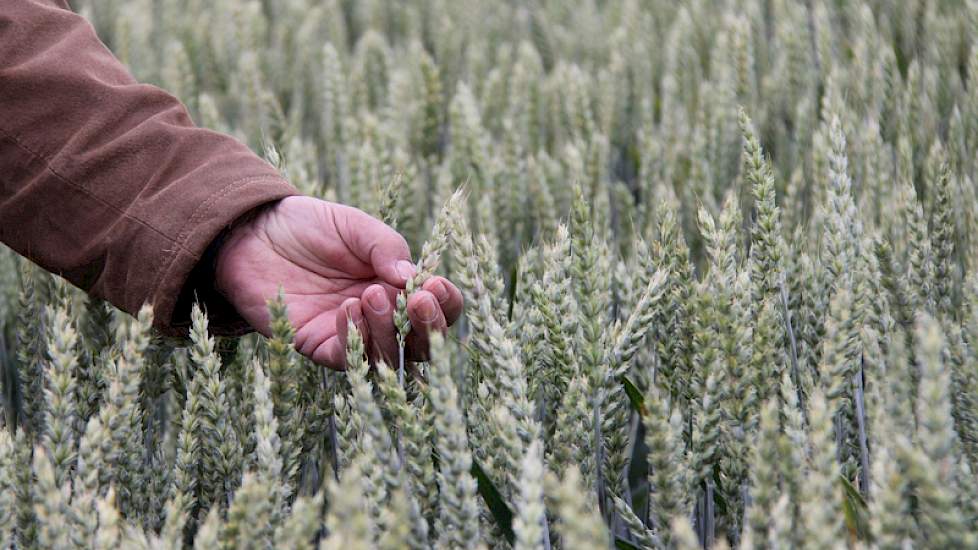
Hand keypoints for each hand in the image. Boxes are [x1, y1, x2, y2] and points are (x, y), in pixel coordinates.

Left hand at [214, 196, 462, 368]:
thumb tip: (410, 276)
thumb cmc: (308, 226)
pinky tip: (347, 308)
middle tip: (416, 300)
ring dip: (387, 330)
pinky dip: (353, 338)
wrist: (252, 232)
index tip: (435, 285)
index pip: (438, 308)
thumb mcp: (355, 225)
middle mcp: (382, 317)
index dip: (445, 303)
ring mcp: (352, 336)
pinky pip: (346, 359)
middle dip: (427, 327)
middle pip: (422, 343)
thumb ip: (386, 247)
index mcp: (399, 287)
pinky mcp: (318, 346)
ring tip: (370, 293)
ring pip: (387, 356)